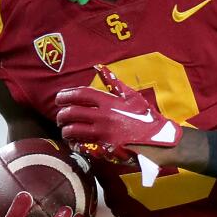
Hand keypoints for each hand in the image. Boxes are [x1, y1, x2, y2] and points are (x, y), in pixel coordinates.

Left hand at [54, 64, 181, 164]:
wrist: (158, 140)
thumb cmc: (145, 117)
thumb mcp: (132, 96)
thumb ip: (114, 83)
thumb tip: (100, 67)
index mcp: (109, 102)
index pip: (81, 95)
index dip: (66, 95)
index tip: (59, 98)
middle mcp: (103, 116)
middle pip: (73, 113)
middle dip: (61, 114)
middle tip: (60, 116)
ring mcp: (103, 134)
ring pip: (74, 131)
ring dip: (66, 130)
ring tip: (65, 130)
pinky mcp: (104, 149)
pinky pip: (83, 146)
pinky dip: (75, 144)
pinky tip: (74, 143)